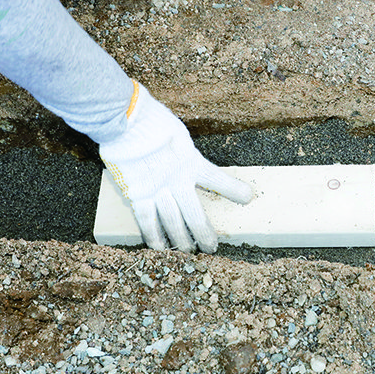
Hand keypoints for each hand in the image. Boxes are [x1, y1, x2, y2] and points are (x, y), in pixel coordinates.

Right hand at [99, 82, 252, 251]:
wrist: (125, 121)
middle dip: (205, 233)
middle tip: (212, 248)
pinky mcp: (137, 195)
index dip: (233, 189)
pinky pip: (146, 220)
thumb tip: (186, 158)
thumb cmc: (151, 121)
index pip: (217, 179)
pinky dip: (153, 236)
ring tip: (189, 252)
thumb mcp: (178, 134)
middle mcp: (176, 181)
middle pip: (195, 214)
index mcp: (190, 162)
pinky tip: (159, 249)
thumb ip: (184, 152)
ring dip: (182, 240)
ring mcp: (157, 190)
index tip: (248, 197)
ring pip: (173, 223)